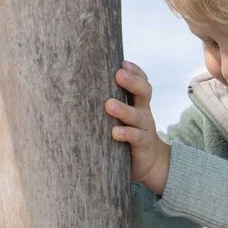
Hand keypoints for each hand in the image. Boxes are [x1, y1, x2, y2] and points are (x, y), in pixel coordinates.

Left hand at [104, 61, 170, 195]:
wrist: (150, 163)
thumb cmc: (128, 135)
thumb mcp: (124, 116)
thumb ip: (111, 102)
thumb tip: (78, 87)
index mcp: (138, 103)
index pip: (141, 82)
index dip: (135, 71)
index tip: (121, 63)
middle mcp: (143, 112)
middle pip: (144, 92)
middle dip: (132, 82)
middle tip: (118, 74)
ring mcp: (144, 128)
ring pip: (137, 116)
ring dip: (123, 110)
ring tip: (109, 105)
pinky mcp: (143, 145)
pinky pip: (136, 137)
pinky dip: (126, 134)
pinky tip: (115, 133)